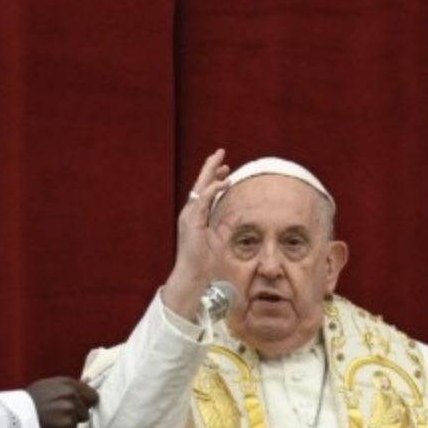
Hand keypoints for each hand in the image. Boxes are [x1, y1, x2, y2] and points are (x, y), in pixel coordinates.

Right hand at [25, 377, 99, 427]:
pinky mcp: (67, 424)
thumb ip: (67, 387)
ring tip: (50, 422)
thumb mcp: (47, 386)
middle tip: (57, 415)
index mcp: (67, 383)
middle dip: (75, 416)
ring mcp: (70, 409)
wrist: (15, 415)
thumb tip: (88, 382)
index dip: (86, 404)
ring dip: (66, 426)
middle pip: (86, 412)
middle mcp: (71, 394)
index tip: (79, 408)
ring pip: (77, 424)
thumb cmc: (29, 401)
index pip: (93, 395)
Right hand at [161, 148, 231, 318]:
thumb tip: (239, 216)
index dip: (214, 179)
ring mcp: (189, 216)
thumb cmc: (205, 262)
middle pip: (200, 185)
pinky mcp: (192, 221)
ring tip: (221, 160)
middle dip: (210, 168)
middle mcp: (190, 213)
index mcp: (196, 217)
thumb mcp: (220, 239)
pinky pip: (202, 199)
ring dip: (210, 173)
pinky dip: (213, 189)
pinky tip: (224, 181)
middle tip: (220, 153)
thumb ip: (227, 226)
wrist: (194, 275)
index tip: (226, 170)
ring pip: (200, 187)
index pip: (205, 193)